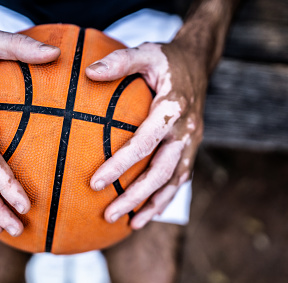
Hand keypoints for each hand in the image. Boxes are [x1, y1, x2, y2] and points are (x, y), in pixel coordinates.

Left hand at [86, 42, 205, 228]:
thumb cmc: (167, 59)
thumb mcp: (146, 51)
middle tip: (109, 215)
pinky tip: (149, 212)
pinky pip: (180, 178)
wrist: (199, 64)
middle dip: (136, 197)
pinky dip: (166, 197)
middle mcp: (186, 130)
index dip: (120, 165)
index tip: (95, 183)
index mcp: (173, 108)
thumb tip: (88, 73)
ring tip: (130, 225)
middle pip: (161, 172)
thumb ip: (120, 61)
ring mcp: (193, 142)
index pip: (144, 143)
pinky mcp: (193, 148)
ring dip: (153, 205)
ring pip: (174, 181)